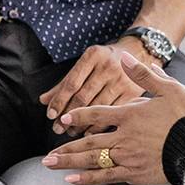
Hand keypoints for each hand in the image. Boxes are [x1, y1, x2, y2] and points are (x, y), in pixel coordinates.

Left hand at [40, 39, 158, 130]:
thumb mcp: (88, 63)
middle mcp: (108, 67)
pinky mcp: (133, 93)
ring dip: (81, 124)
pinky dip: (99, 126)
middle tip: (58, 128)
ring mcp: (122, 80)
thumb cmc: (107, 60)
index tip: (51, 115)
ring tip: (71, 132)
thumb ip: (65, 82)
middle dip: (68, 116)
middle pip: (83, 97)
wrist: (140, 52)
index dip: (59, 101)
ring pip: (97, 108)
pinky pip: (113, 113)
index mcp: (93, 56)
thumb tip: (44, 100)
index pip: (71, 82)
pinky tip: (89, 133)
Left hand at [42, 56, 184, 184]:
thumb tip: (124, 57)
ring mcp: (128, 157)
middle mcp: (124, 137)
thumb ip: (144, 75)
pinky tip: (72, 179)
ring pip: (92, 160)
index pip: (97, 114)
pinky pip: (107, 176)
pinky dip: (88, 178)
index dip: (79, 115)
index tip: (65, 117)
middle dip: (65, 148)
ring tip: (50, 165)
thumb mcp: (170, 89)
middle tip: (46, 155)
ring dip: (69, 163)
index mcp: (130, 115)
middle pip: (88, 142)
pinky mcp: (136, 173)